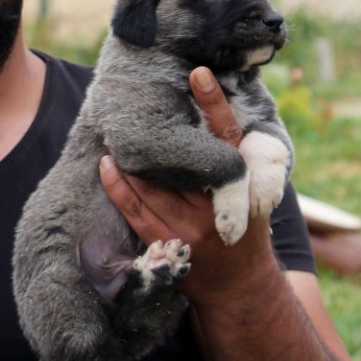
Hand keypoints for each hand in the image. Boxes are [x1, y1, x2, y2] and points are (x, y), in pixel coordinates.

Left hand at [99, 67, 278, 305]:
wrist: (241, 288)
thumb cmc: (245, 229)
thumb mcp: (253, 193)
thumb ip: (236, 161)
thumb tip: (214, 114)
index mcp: (243, 184)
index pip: (228, 136)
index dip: (213, 103)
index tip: (198, 72)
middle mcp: (218, 205)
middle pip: (182, 160)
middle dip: (157, 135)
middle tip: (132, 101)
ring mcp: (191, 228)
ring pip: (152, 186)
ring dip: (129, 159)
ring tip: (112, 133)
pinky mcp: (169, 245)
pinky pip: (135, 211)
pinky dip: (118, 188)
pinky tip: (107, 168)